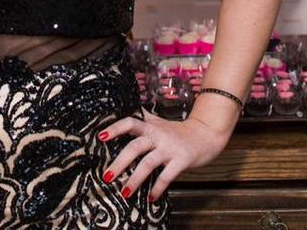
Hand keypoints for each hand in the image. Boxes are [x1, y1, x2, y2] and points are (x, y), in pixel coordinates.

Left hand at [97, 112, 229, 201]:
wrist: (206, 134)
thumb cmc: (178, 131)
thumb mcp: (159, 122)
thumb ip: (142, 118)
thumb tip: (125, 109)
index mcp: (150, 127)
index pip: (130, 123)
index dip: (115, 129)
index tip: (100, 137)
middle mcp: (158, 136)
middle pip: (135, 147)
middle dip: (119, 163)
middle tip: (106, 176)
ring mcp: (169, 149)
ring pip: (148, 164)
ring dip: (135, 179)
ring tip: (124, 193)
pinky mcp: (181, 161)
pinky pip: (167, 176)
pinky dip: (158, 188)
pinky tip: (151, 198)